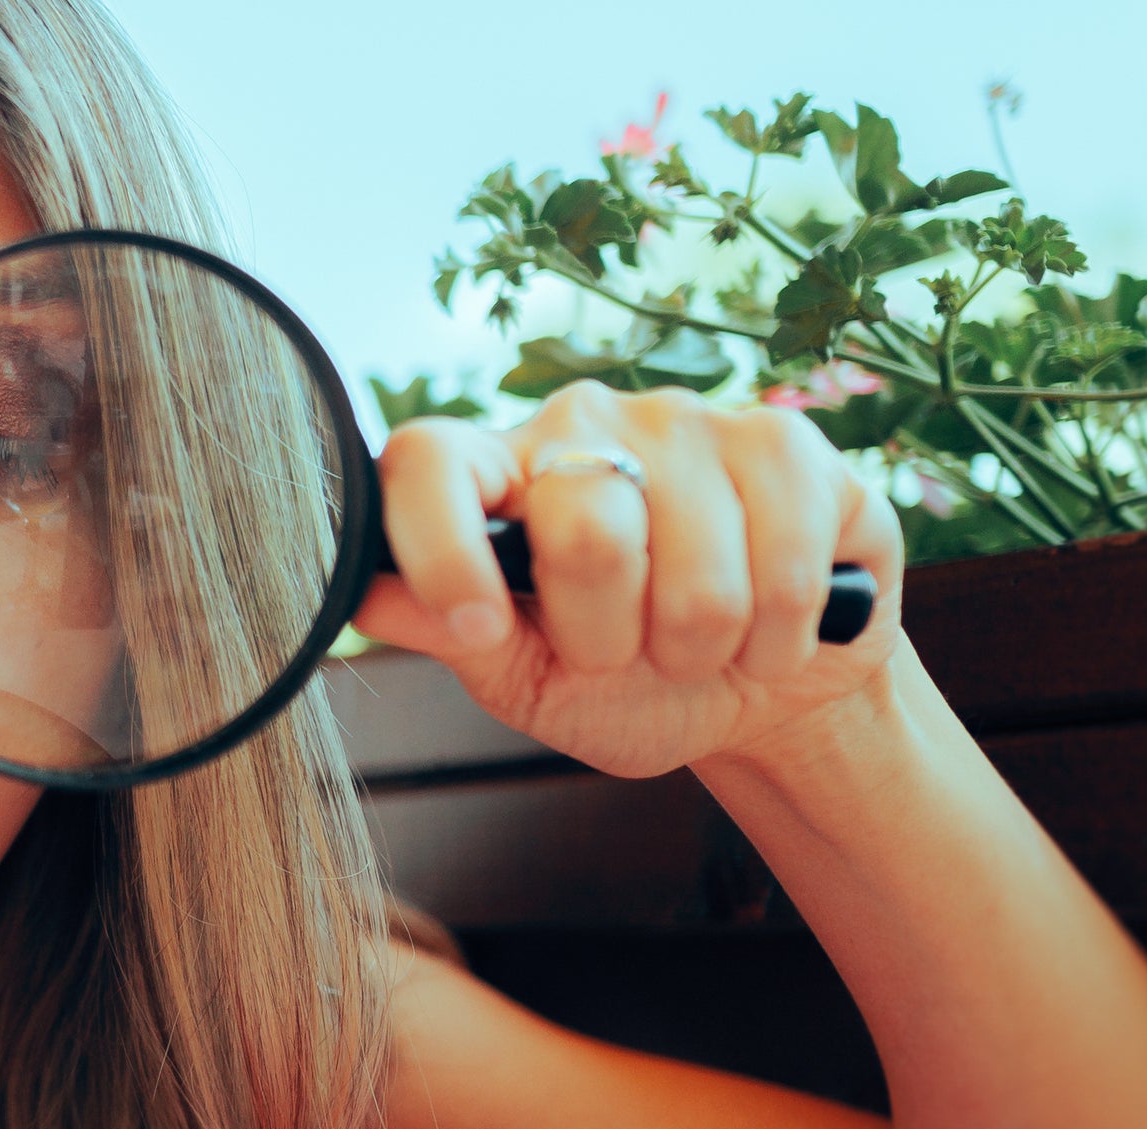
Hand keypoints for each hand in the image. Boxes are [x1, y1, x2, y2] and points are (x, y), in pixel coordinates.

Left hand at [356, 383, 907, 778]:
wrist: (757, 692)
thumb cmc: (627, 685)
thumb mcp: (524, 676)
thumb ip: (446, 630)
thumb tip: (359, 595)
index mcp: (495, 475)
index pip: (429, 460)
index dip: (442, 548)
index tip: (480, 629)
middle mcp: (581, 424)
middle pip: (583, 528)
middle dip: (611, 634)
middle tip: (626, 650)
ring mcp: (688, 419)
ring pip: (697, 572)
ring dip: (701, 645)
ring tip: (699, 640)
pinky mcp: (787, 442)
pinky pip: (787, 568)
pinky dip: (781, 633)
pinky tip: (770, 624)